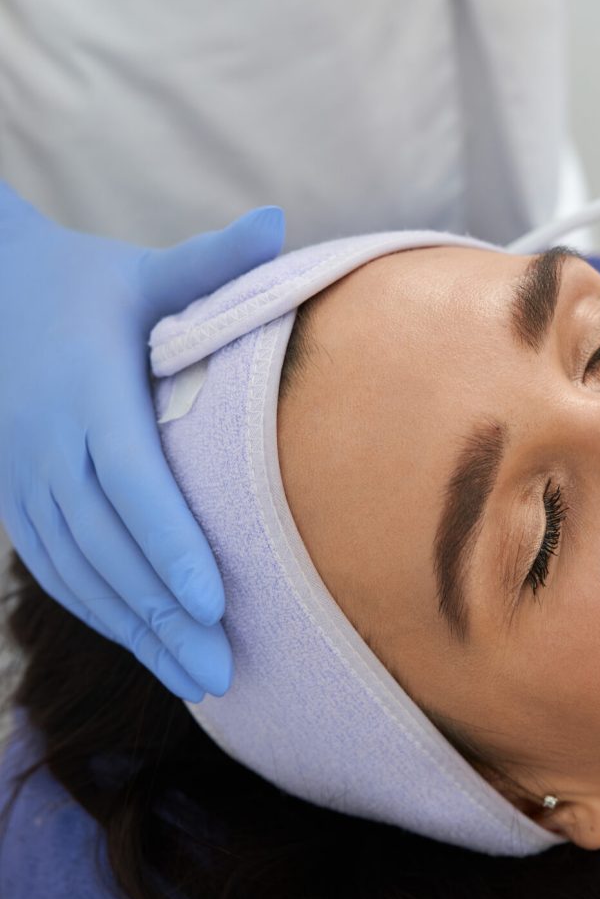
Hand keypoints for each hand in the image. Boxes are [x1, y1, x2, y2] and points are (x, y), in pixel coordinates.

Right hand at [0, 184, 284, 698]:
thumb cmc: (92, 290)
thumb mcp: (146, 273)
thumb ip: (210, 261)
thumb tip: (275, 219)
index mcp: (89, 392)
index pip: (131, 480)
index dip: (170, 543)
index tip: (215, 600)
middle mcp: (50, 446)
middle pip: (109, 545)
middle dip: (165, 613)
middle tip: (224, 670)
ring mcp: (27, 481)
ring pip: (81, 571)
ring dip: (137, 629)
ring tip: (198, 679)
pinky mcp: (20, 502)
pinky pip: (58, 568)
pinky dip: (102, 612)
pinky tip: (147, 645)